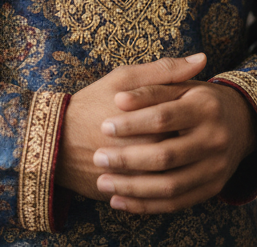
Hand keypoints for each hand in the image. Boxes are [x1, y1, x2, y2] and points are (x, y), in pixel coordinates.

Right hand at [55, 54, 208, 199]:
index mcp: (156, 119)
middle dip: (183, 142)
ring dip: (174, 167)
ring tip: (159, 151)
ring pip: (171, 176)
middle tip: (169, 132)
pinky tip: (153, 173)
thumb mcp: (124, 77)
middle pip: (183, 149)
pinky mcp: (130, 194)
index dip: (190, 116)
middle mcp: (152, 150)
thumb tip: (202, 59)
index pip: (190, 120)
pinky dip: (157, 188)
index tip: (181, 112)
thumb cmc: (91, 103)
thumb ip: (165, 70)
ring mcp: (140, 176)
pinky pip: (153, 197)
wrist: (55, 140)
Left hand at [92, 76, 256, 213]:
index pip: (163, 117)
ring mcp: (216, 168)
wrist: (239, 122)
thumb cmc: (197, 99)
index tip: (104, 126)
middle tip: (98, 157)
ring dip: (132, 188)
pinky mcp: (212, 188)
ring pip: (169, 186)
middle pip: (166, 155)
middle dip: (128, 159)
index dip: (132, 123)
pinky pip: (176, 203)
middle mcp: (215, 139)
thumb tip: (119, 99)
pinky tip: (119, 200)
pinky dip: (145, 205)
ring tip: (103, 181)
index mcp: (206, 106)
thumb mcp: (180, 85)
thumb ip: (151, 88)